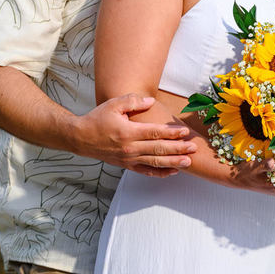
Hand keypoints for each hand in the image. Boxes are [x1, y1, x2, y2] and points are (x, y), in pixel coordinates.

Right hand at [72, 93, 196, 175]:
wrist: (81, 138)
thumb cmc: (97, 119)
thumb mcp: (113, 104)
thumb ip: (132, 101)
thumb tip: (150, 101)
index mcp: (128, 132)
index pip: (154, 133)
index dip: (171, 133)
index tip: (184, 132)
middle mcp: (130, 147)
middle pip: (159, 149)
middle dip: (178, 149)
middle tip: (193, 148)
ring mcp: (129, 159)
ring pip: (155, 162)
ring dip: (173, 162)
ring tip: (188, 161)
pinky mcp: (126, 165)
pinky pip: (146, 171)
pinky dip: (160, 172)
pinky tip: (173, 171)